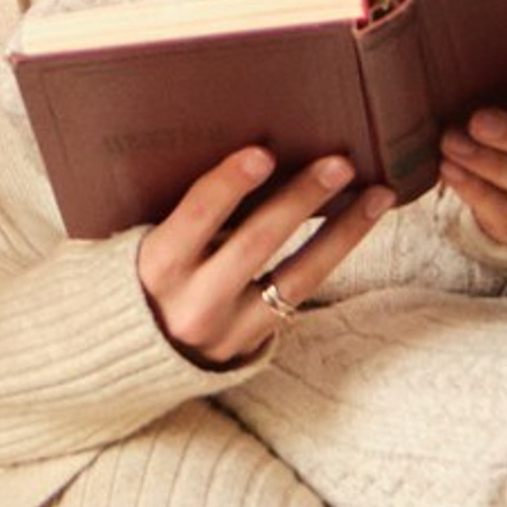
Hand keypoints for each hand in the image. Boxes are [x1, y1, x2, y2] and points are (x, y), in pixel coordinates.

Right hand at [134, 148, 393, 366]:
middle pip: (255, 243)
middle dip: (301, 200)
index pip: (196, 215)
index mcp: (157, 264)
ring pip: (295, 277)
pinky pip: (301, 296)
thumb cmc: (144, 274)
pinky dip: (331, 257)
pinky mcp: (252, 342)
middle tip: (339, 164)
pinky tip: (357, 228)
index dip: (230, 183)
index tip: (263, 153)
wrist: (131, 354)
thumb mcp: (149, 240)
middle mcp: (193, 300)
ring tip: (376, 195)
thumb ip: (187, 211)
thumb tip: (252, 153)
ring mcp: (227, 328)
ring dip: (341, 232)